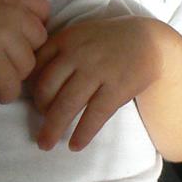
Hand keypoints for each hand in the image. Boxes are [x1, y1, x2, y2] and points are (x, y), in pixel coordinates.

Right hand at [0, 0, 49, 102]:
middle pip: (39, 44)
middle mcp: (16, 12)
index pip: (45, 16)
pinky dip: (8, 93)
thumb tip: (36, 36)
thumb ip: (17, 7)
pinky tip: (1, 94)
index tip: (21, 40)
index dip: (33, 31)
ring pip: (27, 66)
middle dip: (25, 54)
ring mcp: (3, 34)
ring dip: (16, 75)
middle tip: (10, 61)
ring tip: (3, 77)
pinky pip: (11, 83)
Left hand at [30, 15, 163, 150]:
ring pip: (67, 104)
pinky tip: (75, 146)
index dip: (33, 90)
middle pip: (48, 89)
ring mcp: (98, 71)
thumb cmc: (107, 43)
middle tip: (40, 130)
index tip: (37, 106)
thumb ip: (57, 53)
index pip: (38, 68)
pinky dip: (82, 133)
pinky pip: (94, 115)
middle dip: (40, 113)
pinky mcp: (117, 87)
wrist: (149, 41)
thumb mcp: (79, 36)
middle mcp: (78, 54)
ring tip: (46, 144)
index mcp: (66, 40)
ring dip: (53, 128)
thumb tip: (32, 83)